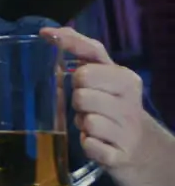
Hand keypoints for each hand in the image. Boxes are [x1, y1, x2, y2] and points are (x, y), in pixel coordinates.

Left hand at [41, 27, 151, 170]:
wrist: (140, 146)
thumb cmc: (113, 107)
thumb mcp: (105, 79)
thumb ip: (83, 55)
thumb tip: (49, 31)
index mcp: (125, 78)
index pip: (93, 55)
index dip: (70, 43)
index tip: (44, 34)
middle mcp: (130, 100)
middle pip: (81, 89)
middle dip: (76, 98)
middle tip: (86, 104)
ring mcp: (127, 128)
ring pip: (86, 120)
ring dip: (82, 123)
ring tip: (92, 123)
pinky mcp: (119, 154)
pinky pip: (89, 145)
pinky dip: (87, 145)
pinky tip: (97, 142)